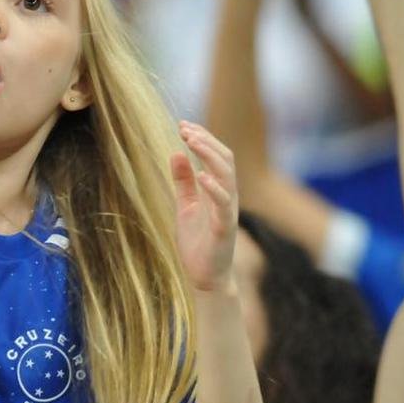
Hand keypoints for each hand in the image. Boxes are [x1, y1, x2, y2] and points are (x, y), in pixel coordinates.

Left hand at [171, 121, 238, 291]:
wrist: (205, 278)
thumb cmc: (197, 242)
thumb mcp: (185, 205)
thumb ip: (183, 181)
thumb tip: (176, 153)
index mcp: (218, 190)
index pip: (216, 156)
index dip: (202, 138)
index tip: (183, 124)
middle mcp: (227, 197)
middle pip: (224, 159)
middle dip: (205, 141)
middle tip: (185, 128)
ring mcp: (228, 212)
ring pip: (226, 176)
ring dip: (209, 156)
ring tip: (192, 141)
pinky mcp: (224, 229)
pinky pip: (224, 205)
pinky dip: (214, 188)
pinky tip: (201, 177)